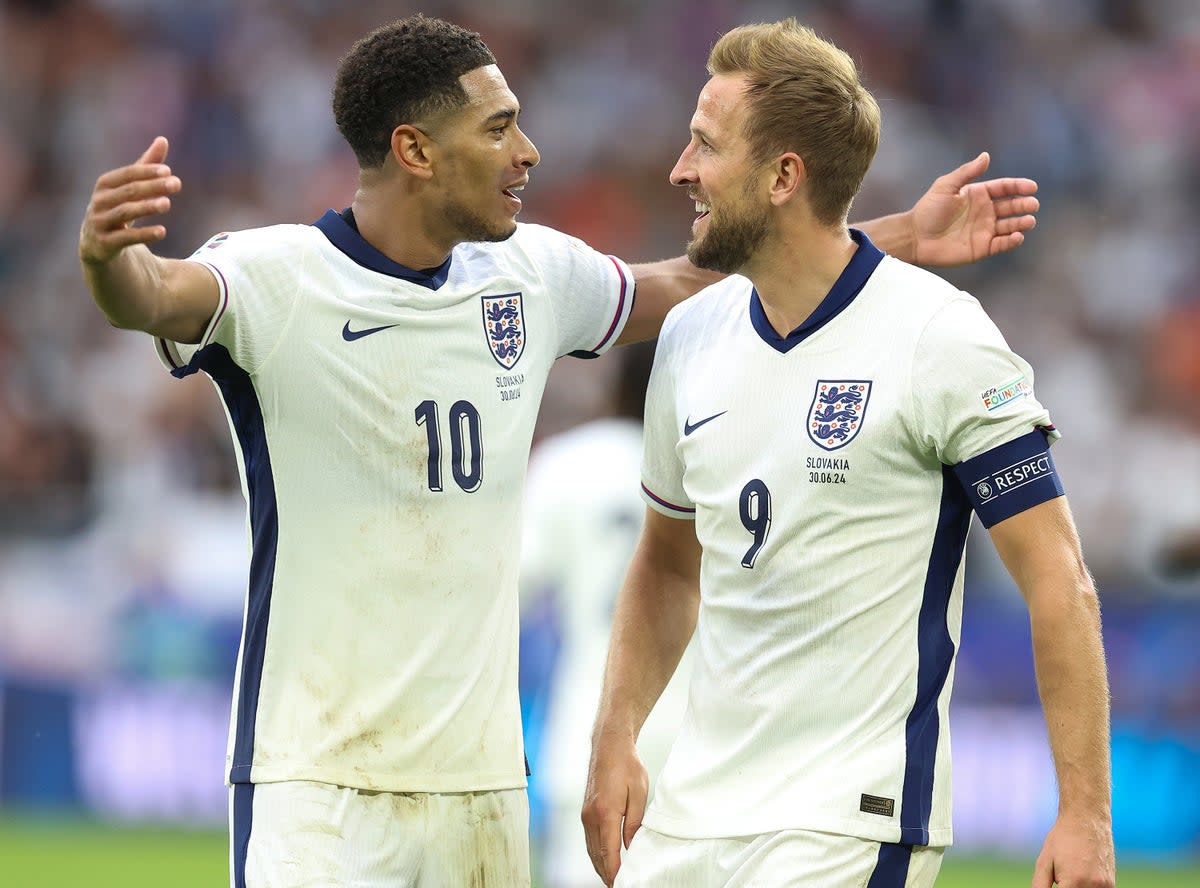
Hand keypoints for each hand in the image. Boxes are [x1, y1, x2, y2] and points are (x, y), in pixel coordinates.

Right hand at [79, 136, 180, 264]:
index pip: (127, 174)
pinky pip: (125, 238)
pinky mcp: (104, 243)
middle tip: (176, 184)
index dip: (146, 171)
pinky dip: (144, 234)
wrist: (97, 245)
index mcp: (105, 185)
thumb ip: (145, 166)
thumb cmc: (118, 209)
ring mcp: (99, 223)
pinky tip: (162, 231)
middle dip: (152, 187)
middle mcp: (99, 202)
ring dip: (147, 207)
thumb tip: (163, 139)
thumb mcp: (129, 189)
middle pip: (128, 191)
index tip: (168, 171)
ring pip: (124, 212)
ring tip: (168, 204)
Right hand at [581, 737, 648, 886]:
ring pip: (591, 849)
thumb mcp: (640, 793)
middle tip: (619, 885)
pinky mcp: (586, 811)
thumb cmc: (627, 765)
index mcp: (606, 812)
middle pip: (597, 855)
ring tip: (613, 878)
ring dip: (601, 866)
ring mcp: (586, 814)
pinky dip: (596, 854)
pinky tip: (605, 860)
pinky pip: (589, 839)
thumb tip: (631, 847)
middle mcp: (591, 816)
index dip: (615, 872)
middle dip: (607, 874)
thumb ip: (634, 823)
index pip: (609, 852)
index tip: (621, 884)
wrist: (609, 745)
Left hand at [911, 151, 1038, 266]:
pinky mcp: (982, 248)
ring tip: (1029, 221)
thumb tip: (986, 155)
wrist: (915, 237)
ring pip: (1010, 226)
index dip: (1018, 186)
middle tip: (1032, 205)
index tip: (1032, 187)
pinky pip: (1001, 244)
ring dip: (1021, 223)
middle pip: (1011, 206)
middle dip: (1024, 205)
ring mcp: (985, 230)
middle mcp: (985, 211)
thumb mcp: (946, 186)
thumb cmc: (928, 210)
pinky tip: (1017, 236)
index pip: (1004, 188)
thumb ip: (967, 172)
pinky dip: (1011, 241)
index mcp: (978, 194)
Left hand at [1031, 815, 1115, 887]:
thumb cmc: (1062, 839)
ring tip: (1071, 870)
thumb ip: (1040, 885)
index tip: (1057, 881)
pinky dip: (1086, 887)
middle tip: (1059, 874)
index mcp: (1073, 882)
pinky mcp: (1111, 884)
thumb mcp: (1044, 862)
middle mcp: (1092, 887)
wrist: (1087, 820)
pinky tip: (1081, 872)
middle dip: (1065, 886)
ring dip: (1075, 886)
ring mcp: (1105, 887)